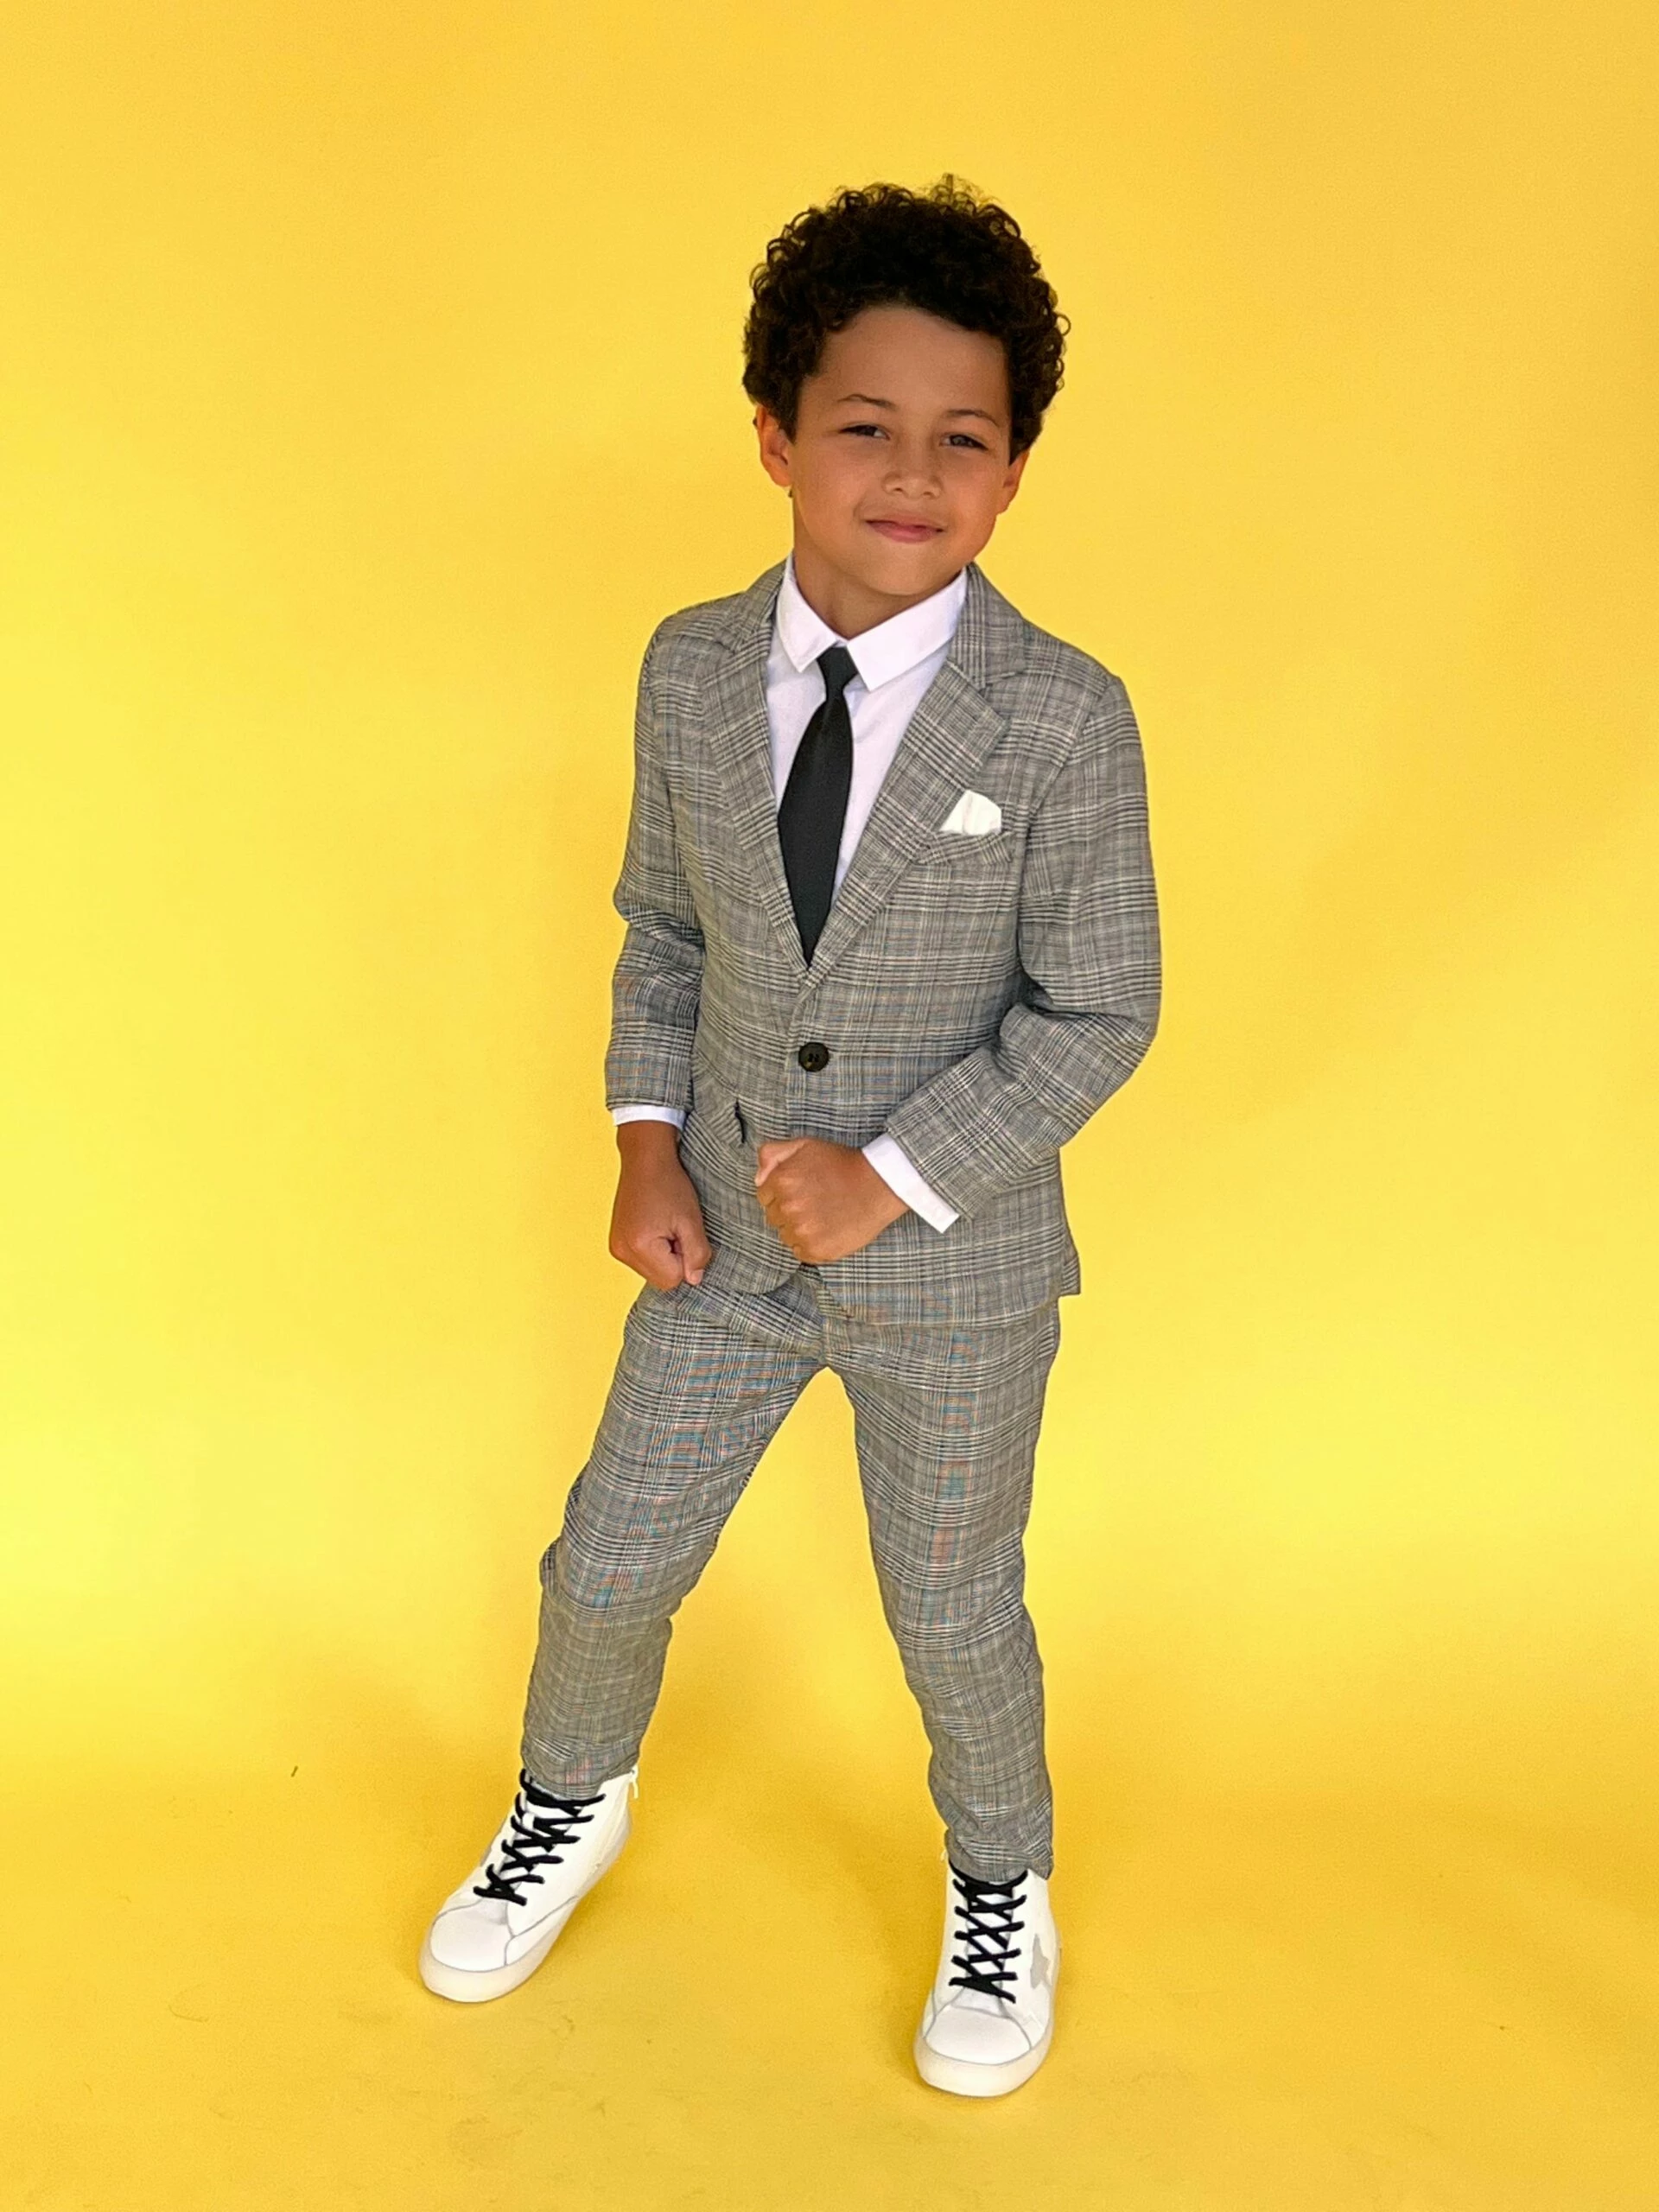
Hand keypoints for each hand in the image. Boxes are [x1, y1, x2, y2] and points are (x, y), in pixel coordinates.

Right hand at [609, 1121, 712, 1289]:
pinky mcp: (616, 1243)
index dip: (686, 1259)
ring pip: (652, 1272)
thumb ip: (698, 1254)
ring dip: (664, 1255)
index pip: (673, 1280)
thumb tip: (695, 1279)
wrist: (645, 1160)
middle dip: (674, 1259)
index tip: (682, 1232)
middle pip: (661, 1279)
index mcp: (640, 1246)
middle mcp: (622, 1251)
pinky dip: (653, 1249)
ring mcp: (616, 1248)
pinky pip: (642, 1261)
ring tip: (664, 1224)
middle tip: (674, 1228)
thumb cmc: (669, 1184)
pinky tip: (654, 1225)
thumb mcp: (692, 1220)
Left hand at [754, 1137, 908, 1263]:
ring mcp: (802, 1231)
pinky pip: (800, 1253)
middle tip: (814, 1202)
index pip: (764, 1196)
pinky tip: (827, 1230)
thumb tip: (758, 1178)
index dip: (781, 1193)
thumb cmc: (841, 1163)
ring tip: (823, 1216)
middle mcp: (787, 1207)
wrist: (878, 1184)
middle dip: (789, 1211)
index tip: (801, 1191)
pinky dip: (810, 1245)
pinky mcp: (817, 1250)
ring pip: (786, 1236)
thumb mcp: (805, 1145)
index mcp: (781, 1181)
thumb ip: (772, 1154)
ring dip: (799, 1229)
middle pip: (774, 1217)